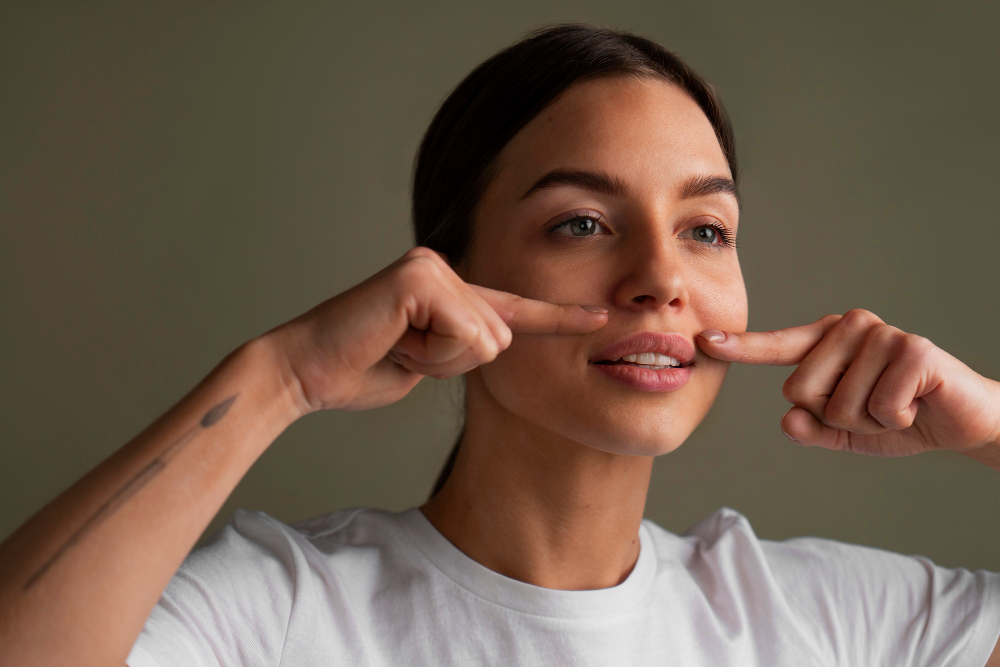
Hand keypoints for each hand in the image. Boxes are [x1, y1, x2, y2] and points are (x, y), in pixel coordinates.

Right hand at [263, 247, 607, 414]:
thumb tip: (493, 342)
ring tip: (397, 347)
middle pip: (502, 338)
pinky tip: (395, 341)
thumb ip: (462, 347)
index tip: (601, 318)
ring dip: (441, 360)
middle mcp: (445, 270)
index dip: (560, 317)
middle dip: (456, 364)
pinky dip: (431, 354)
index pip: (514, 309)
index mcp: (452, 292)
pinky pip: (462, 334)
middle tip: (405, 354)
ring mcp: (432, 268)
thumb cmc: (361, 369)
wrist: (307, 371)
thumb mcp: (428, 362)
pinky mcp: (420, 277)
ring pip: (486, 339)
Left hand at [696, 309, 999, 457]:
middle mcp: (850, 328)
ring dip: (870, 421)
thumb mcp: (845, 431)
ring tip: (896, 405)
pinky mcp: (913, 349)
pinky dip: (896, 420)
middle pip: (799, 390)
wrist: (962, 421)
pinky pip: (878, 406)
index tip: (704, 341)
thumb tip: (787, 420)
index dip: (741, 348)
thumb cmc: (898, 417)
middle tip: (873, 407)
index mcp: (827, 341)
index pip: (777, 347)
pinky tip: (915, 405)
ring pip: (838, 404)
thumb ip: (811, 428)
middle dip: (835, 416)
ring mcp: (882, 334)